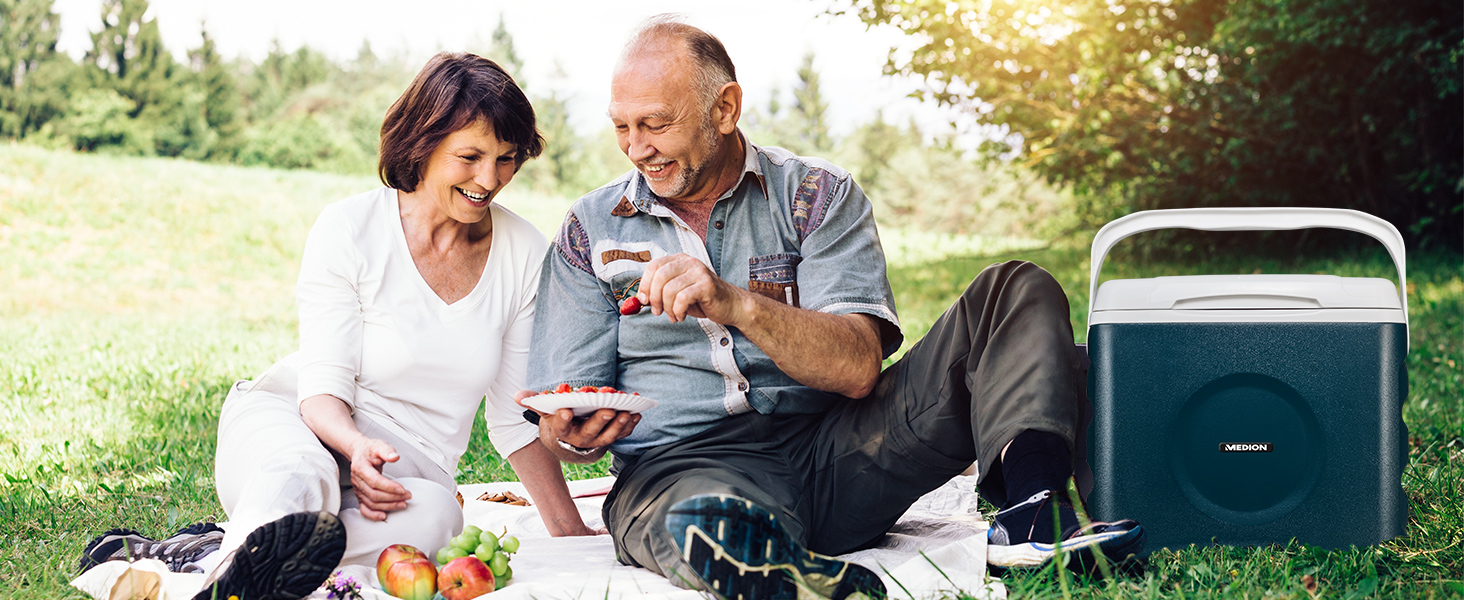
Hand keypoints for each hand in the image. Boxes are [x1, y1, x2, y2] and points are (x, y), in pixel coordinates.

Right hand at [348, 437, 410, 520]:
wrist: (359, 452)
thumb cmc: (369, 450)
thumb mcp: (379, 445)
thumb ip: (387, 450)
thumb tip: (395, 457)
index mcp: (361, 467)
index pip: (375, 481)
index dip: (389, 487)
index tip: (402, 489)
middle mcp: (357, 480)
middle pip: (374, 494)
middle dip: (393, 497)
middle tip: (407, 496)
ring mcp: (358, 489)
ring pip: (371, 503)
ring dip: (388, 506)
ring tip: (402, 504)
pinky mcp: (360, 495)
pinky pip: (364, 508)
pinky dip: (373, 515)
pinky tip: (383, 515)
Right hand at [515, 390, 639, 455]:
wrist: (572, 436)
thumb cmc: (560, 417)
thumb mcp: (547, 410)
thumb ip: (536, 401)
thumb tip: (517, 396)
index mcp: (563, 430)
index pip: (561, 426)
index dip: (562, 419)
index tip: (566, 410)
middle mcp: (580, 438)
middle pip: (589, 432)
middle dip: (599, 421)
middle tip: (608, 410)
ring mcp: (597, 440)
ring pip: (608, 436)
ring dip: (619, 425)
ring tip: (627, 412)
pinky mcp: (611, 436)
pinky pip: (622, 433)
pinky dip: (630, 425)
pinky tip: (637, 414)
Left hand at [638, 253, 747, 324]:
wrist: (730, 305)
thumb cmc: (701, 300)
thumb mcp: (677, 293)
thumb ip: (659, 291)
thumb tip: (637, 298)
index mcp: (679, 260)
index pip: (653, 265)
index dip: (644, 284)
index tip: (643, 300)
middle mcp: (689, 262)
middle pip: (660, 276)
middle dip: (654, 297)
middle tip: (657, 311)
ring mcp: (699, 272)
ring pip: (670, 289)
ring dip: (668, 308)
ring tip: (673, 316)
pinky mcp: (706, 285)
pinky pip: (683, 298)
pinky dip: (678, 311)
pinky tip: (681, 316)